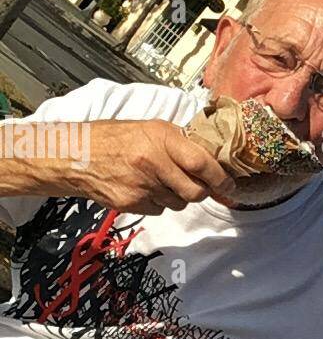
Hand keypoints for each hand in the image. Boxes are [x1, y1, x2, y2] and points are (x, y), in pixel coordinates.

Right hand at [66, 119, 236, 213]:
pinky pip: (160, 210)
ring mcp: (142, 186)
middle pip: (195, 192)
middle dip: (202, 192)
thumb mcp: (151, 128)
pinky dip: (158, 203)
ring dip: (178, 197)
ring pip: (179, 203)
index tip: (230, 184)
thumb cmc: (116, 138)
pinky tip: (145, 188)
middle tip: (199, 185)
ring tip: (162, 180)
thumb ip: (180, 142)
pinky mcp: (132, 204)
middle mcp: (153, 163)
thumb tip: (212, 157)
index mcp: (161, 139)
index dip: (220, 178)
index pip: (201, 163)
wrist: (77, 156)